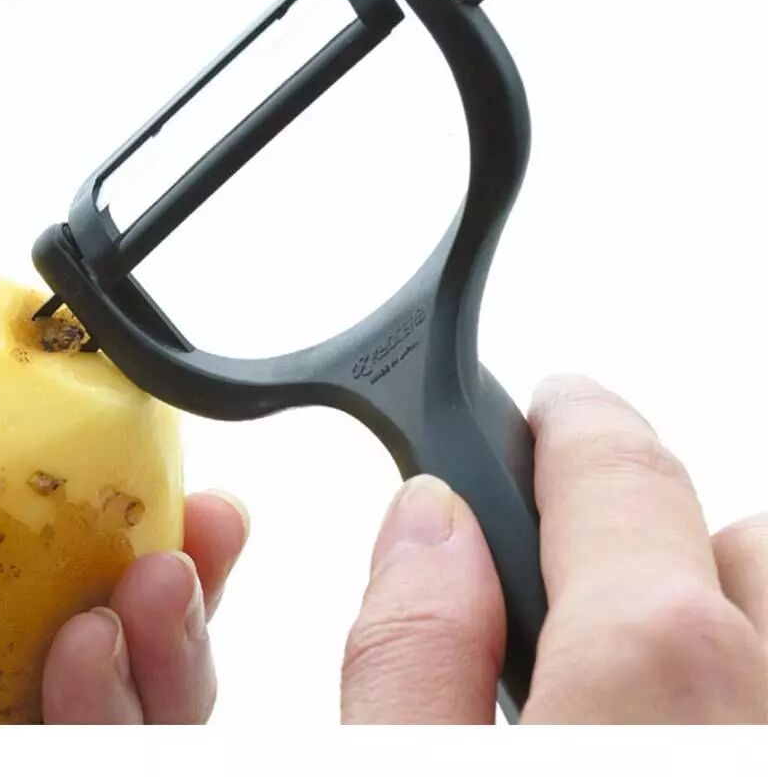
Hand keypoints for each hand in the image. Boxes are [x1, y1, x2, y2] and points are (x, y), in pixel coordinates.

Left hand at [0, 273, 247, 723]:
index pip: (21, 560)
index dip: (108, 506)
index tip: (160, 454)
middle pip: (94, 648)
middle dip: (177, 585)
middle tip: (204, 521)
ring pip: (114, 721)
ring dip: (174, 651)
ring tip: (154, 582)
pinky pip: (76, 770)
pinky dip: (123, 718)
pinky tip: (97, 655)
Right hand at [340, 375, 767, 722]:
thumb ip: (410, 657)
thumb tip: (426, 526)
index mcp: (651, 676)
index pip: (620, 478)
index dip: (573, 425)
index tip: (552, 409)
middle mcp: (765, 706)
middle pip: (741, 547)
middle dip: (656, 548)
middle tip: (564, 605)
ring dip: (723, 631)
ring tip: (623, 698)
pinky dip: (738, 693)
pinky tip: (666, 733)